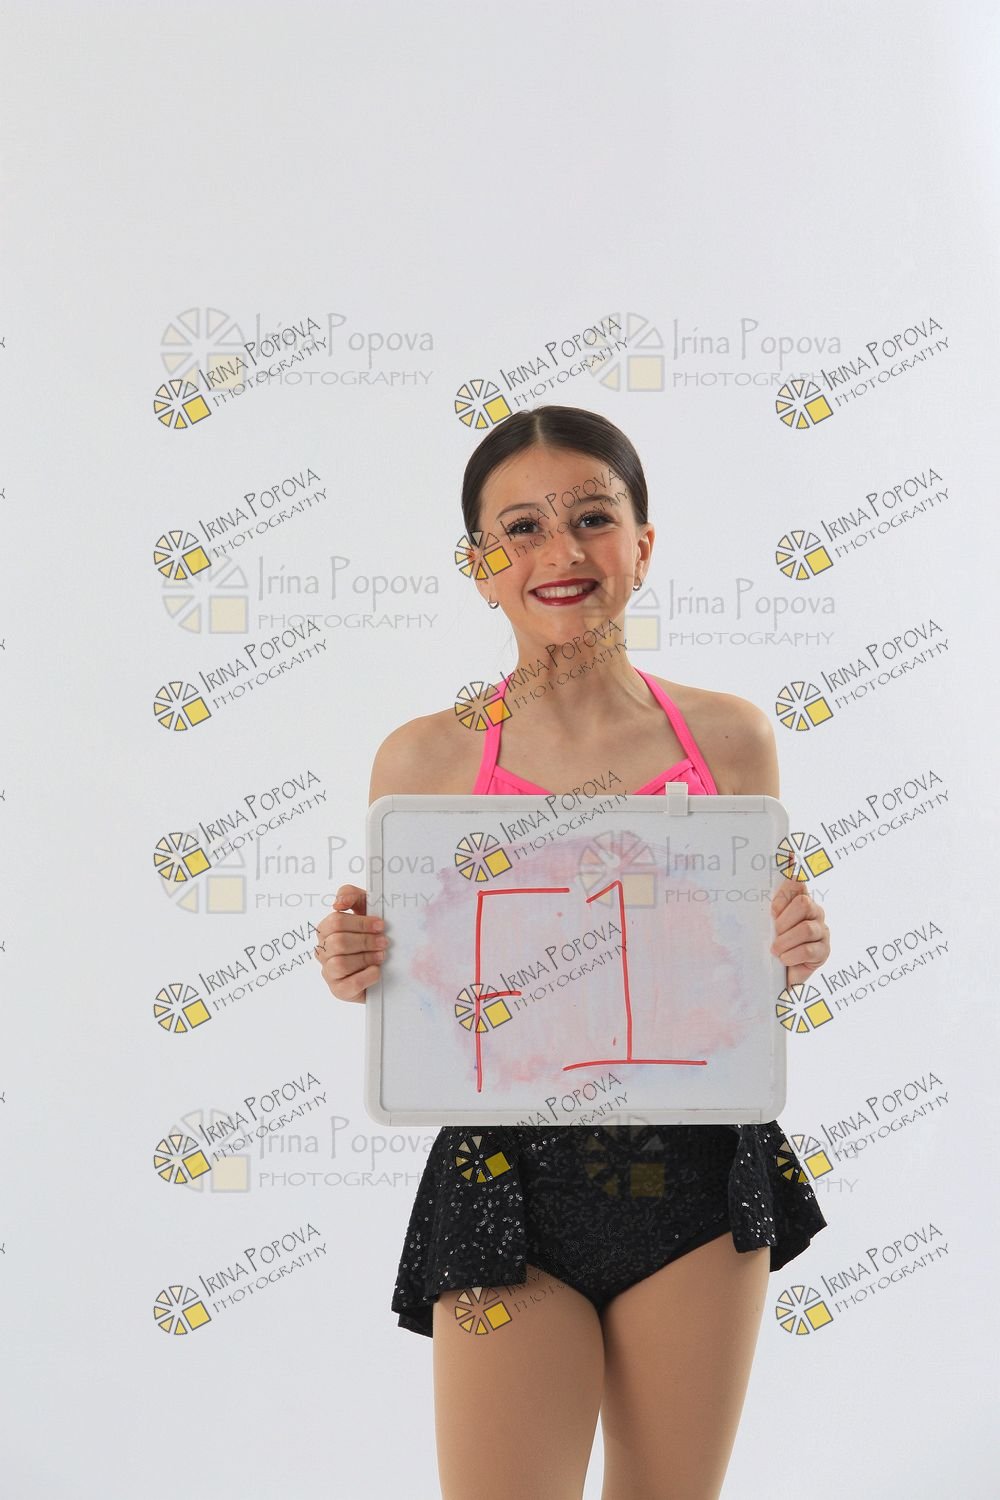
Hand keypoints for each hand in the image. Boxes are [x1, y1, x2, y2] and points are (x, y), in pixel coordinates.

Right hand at [313, 884, 389, 1002]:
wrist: (385, 964)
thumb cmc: (372, 933)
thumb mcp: (365, 908)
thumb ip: (351, 895)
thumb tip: (337, 902)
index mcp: (326, 930)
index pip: (335, 922)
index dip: (360, 922)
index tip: (380, 924)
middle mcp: (323, 950)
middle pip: (338, 942)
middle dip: (365, 941)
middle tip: (384, 942)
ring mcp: (329, 972)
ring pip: (340, 963)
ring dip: (365, 958)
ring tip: (382, 956)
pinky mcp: (339, 990)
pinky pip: (349, 984)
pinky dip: (366, 976)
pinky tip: (376, 971)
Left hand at [770, 881, 828, 986]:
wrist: (778, 974)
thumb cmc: (771, 944)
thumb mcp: (765, 922)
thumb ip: (767, 906)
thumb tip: (767, 874)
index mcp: (799, 900)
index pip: (798, 882)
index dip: (789, 883)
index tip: (775, 901)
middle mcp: (814, 912)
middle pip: (804, 903)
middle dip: (784, 920)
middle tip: (774, 932)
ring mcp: (822, 931)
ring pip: (806, 929)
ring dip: (786, 940)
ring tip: (776, 950)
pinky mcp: (824, 951)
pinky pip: (808, 950)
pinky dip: (791, 955)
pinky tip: (785, 959)